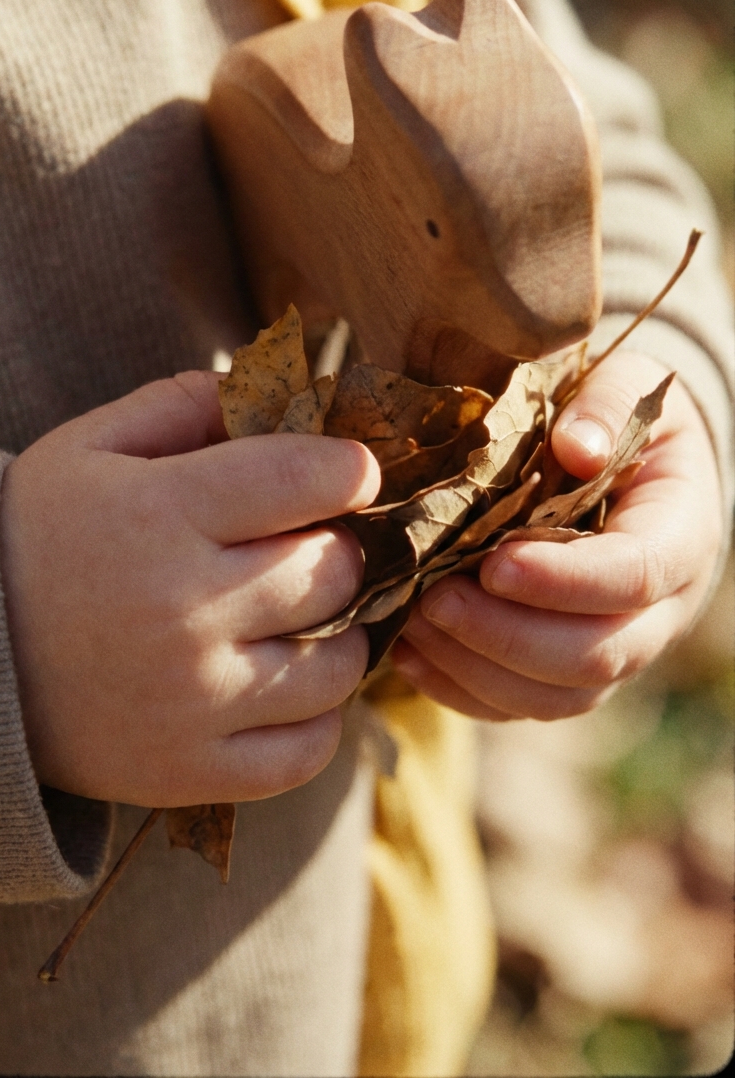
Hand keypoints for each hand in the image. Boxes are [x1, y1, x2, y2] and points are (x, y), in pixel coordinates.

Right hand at [0, 372, 379, 804]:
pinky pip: (309, 751)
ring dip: (339, 633)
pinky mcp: (190, 772)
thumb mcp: (89, 446)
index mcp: (159, 515)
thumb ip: (187, 404)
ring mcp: (192, 702)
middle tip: (312, 543)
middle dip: (338, 546)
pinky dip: (315, 717)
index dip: (349, 469)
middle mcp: (184, 612)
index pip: (303, 480)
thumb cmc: (37, 535)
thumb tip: (286, 394)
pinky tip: (282, 683)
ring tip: (299, 617)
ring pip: (340, 666)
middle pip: (334, 570)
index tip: (352, 473)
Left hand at [391, 352, 722, 720]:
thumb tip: (577, 448)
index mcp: (681, 534)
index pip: (636, 576)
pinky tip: (408, 653)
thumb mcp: (625, 383)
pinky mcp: (567, 672)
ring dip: (478, 670)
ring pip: (557, 697)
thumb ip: (605, 405)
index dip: (565, 580)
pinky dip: (461, 689)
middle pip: (597, 656)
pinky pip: (520, 706)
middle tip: (432, 599)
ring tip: (412, 624)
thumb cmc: (618, 415)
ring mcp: (616, 650)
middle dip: (508, 636)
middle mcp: (660, 610)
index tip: (494, 563)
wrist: (627, 459)